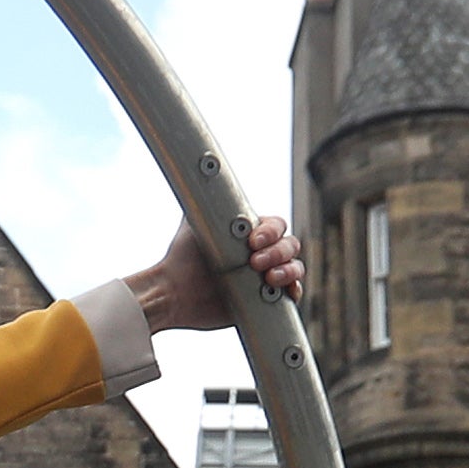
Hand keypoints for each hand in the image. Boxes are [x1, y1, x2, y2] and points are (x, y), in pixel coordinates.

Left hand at [130, 209, 305, 335]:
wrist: (173, 291)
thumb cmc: (182, 257)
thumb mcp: (194, 222)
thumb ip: (204, 198)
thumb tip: (203, 167)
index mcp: (252, 233)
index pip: (276, 226)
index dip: (270, 232)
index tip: (252, 241)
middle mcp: (262, 253)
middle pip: (290, 245)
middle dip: (277, 252)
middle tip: (254, 261)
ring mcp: (266, 276)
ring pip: (295, 268)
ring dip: (288, 271)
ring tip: (269, 278)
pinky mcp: (265, 300)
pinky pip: (291, 294)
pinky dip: (294, 291)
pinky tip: (287, 292)